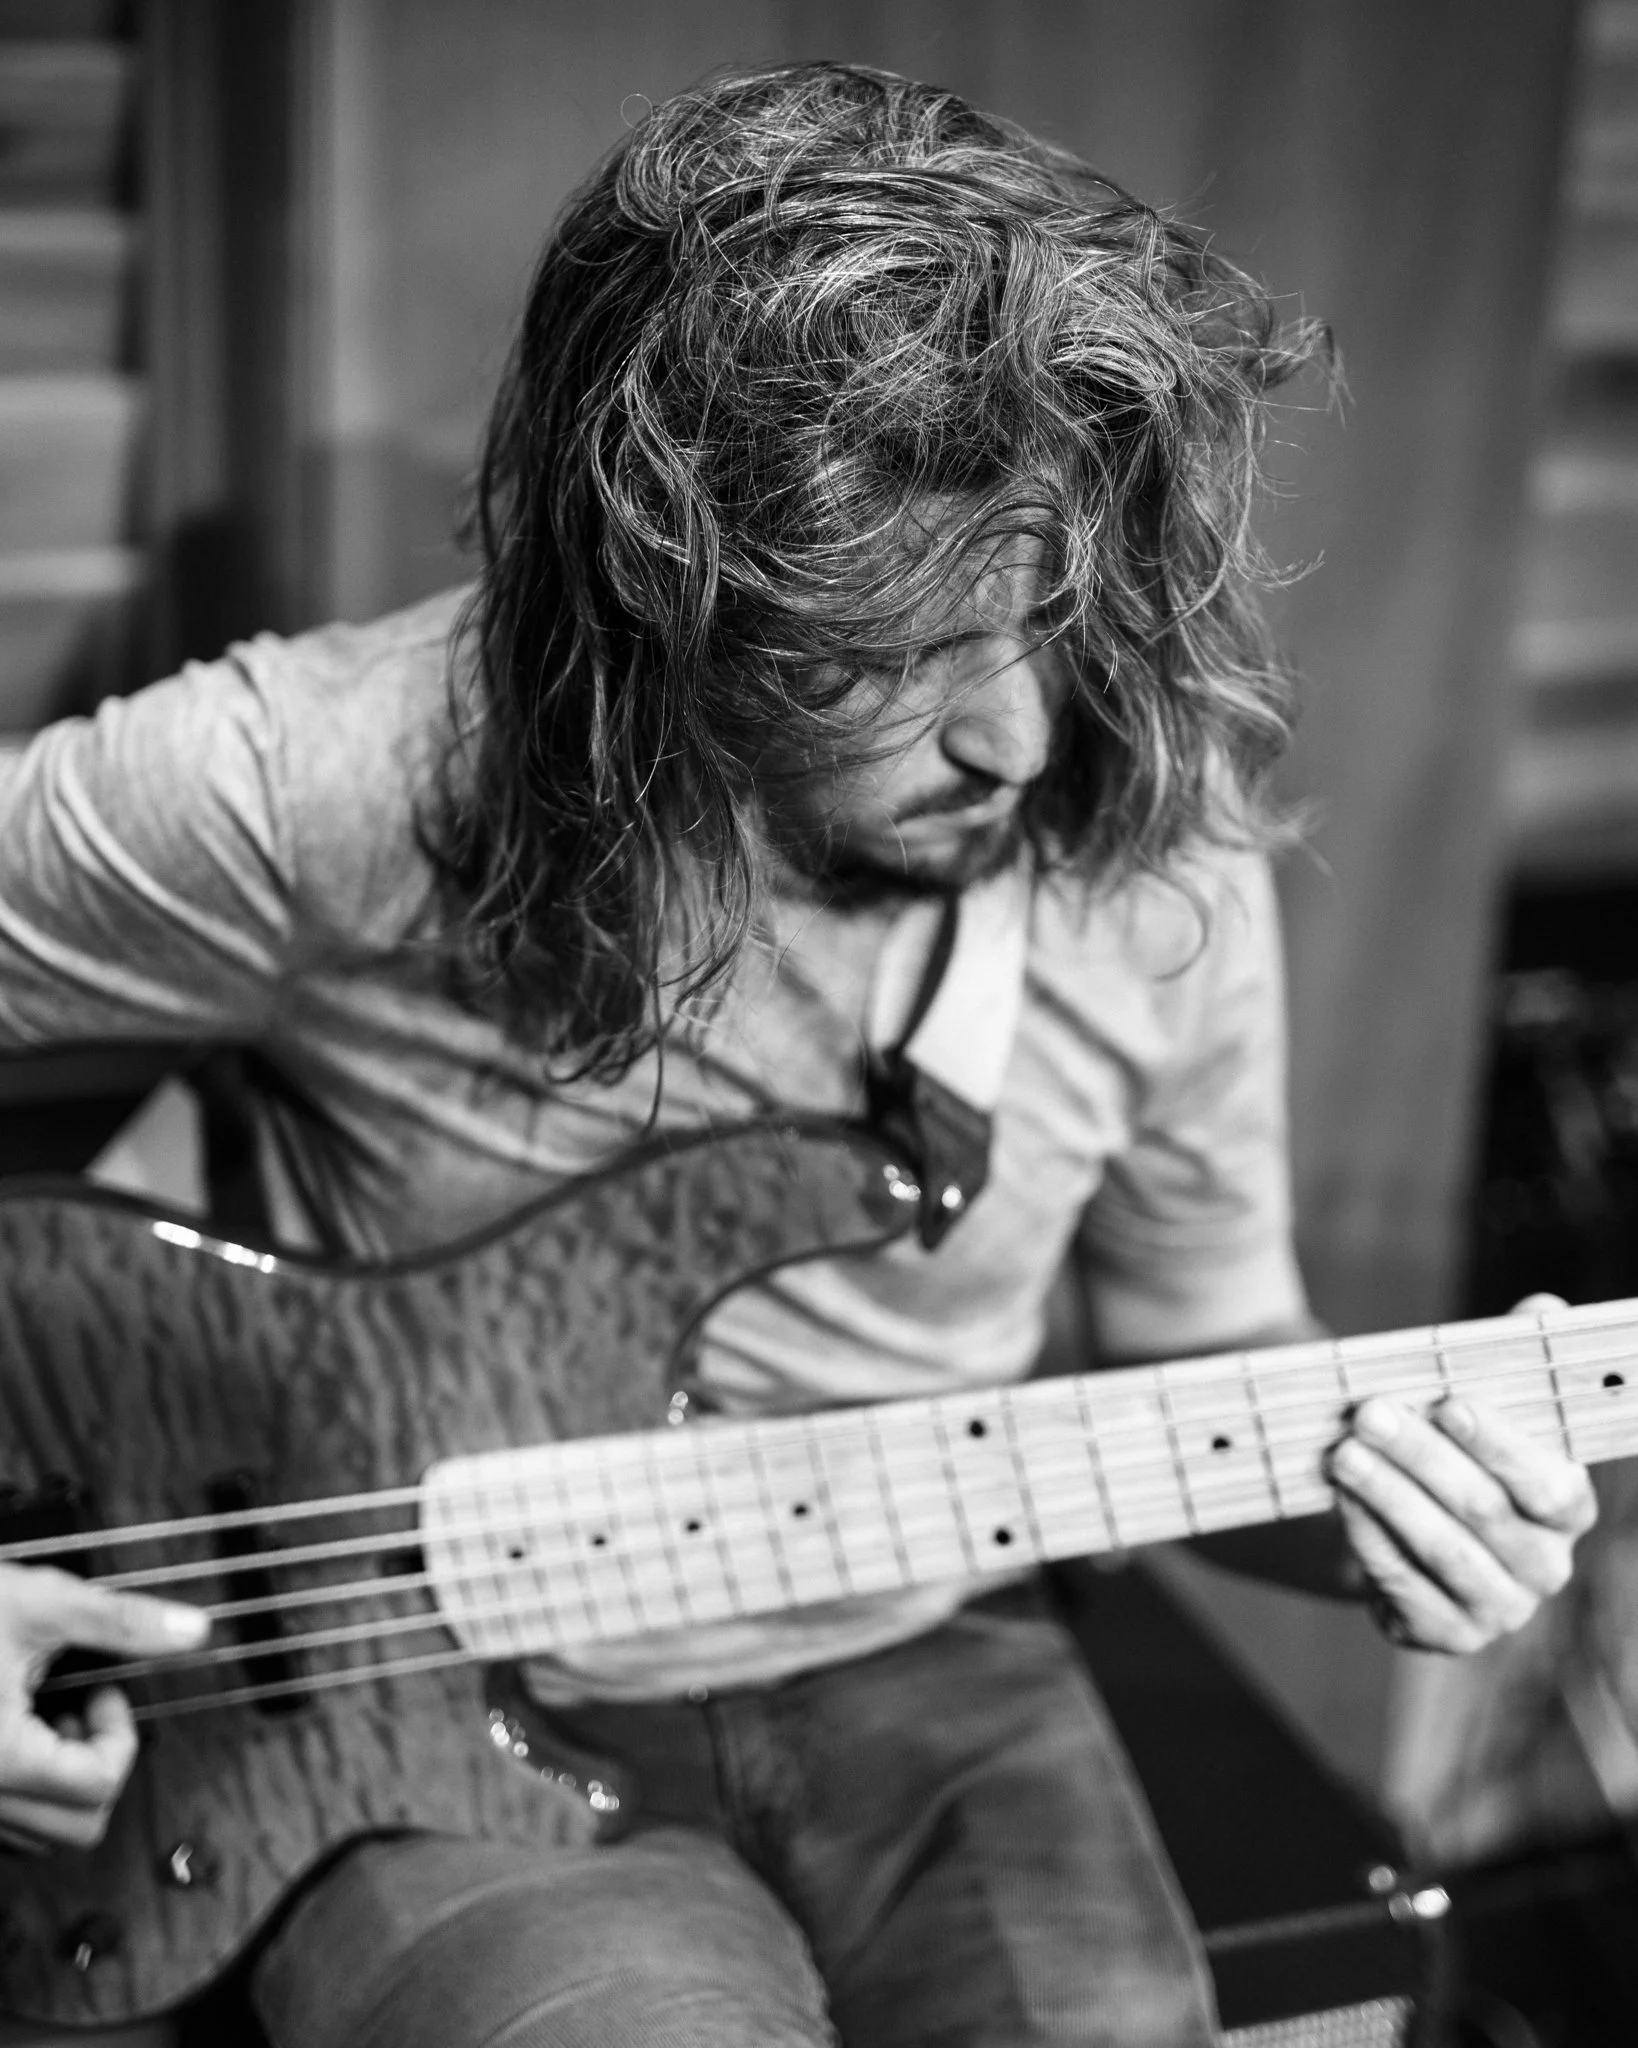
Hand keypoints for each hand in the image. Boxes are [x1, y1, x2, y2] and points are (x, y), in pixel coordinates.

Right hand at [0, 1562, 208, 1852]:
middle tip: (82, 1706)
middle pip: (80, 1827)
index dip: (119, 1734)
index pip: (98, 1787)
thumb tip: (192, 1631)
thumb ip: (118, 1622)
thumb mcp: (37, 1603)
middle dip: (100, 1765)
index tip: (103, 1689)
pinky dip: (29, 1786)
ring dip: (64, 1780)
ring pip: (42, 1835)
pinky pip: (8, 1823)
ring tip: (46, 1714)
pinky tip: (17, 1728)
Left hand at [1326, 1296, 1597, 1653]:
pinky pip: (1404, 1586)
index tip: (1449, 1403)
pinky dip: (1368, 1537)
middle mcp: (1545, 1566)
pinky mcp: (1445, 1634)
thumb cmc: (1447, 1452)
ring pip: (1442, 1550)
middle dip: (1422, 1458)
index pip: (1551, 1485)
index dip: (1501, 1446)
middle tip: (1368, 1413)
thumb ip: (1510, 1358)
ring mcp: (1499, 1608)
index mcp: (1566, 1508)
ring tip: (1342, 1454)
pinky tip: (1340, 1499)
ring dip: (1389, 1497)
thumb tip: (1544, 1308)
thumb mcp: (1477, 1403)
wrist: (1401, 1526)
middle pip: (1485, 1512)